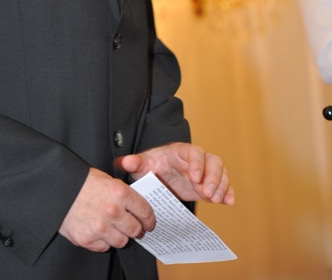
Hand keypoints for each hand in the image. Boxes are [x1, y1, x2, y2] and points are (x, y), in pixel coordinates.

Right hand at [59, 167, 155, 251]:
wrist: (56, 188)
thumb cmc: (79, 180)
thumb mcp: (105, 178)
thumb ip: (121, 192)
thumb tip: (133, 203)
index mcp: (119, 193)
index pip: (145, 211)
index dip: (149, 218)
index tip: (148, 222)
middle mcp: (112, 211)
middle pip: (135, 230)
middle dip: (136, 228)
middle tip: (133, 227)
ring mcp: (100, 227)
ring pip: (121, 241)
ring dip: (119, 236)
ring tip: (114, 228)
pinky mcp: (87, 239)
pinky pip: (104, 247)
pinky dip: (103, 241)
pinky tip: (99, 231)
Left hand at [117, 143, 234, 205]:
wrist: (159, 174)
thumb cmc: (152, 166)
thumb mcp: (143, 165)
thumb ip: (135, 163)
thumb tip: (125, 162)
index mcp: (181, 151)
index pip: (193, 152)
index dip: (196, 163)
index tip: (194, 177)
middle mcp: (196, 159)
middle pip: (212, 160)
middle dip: (213, 176)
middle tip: (207, 193)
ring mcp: (205, 171)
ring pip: (221, 172)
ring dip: (221, 185)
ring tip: (216, 200)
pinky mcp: (210, 184)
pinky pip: (224, 185)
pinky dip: (228, 192)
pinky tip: (229, 202)